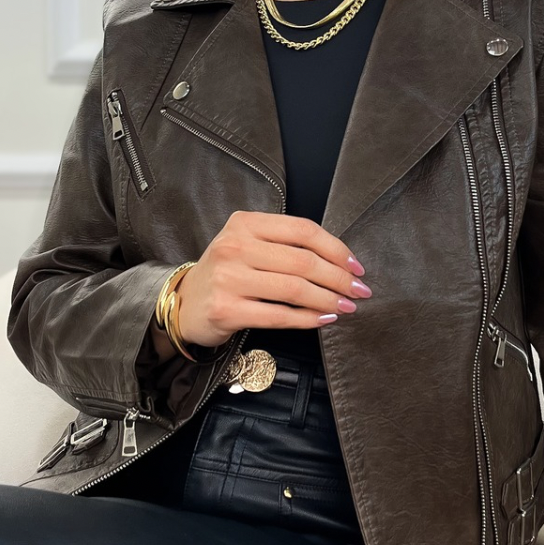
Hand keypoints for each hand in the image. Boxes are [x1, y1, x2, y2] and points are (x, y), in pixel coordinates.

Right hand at [174, 211, 370, 348]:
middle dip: (339, 278)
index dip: (336, 249)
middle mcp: (235, 247)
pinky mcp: (226, 309)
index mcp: (245, 224)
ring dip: (328, 300)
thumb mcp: (247, 245)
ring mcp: (228, 279)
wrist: (184, 303)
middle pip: (303, 261)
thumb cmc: (226, 273)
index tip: (356, 266)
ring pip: (294, 289)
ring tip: (346, 307)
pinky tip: (323, 320)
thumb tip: (339, 261)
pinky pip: (279, 315)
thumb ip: (284, 245)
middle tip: (359, 291)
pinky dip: (307, 319)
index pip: (303, 231)